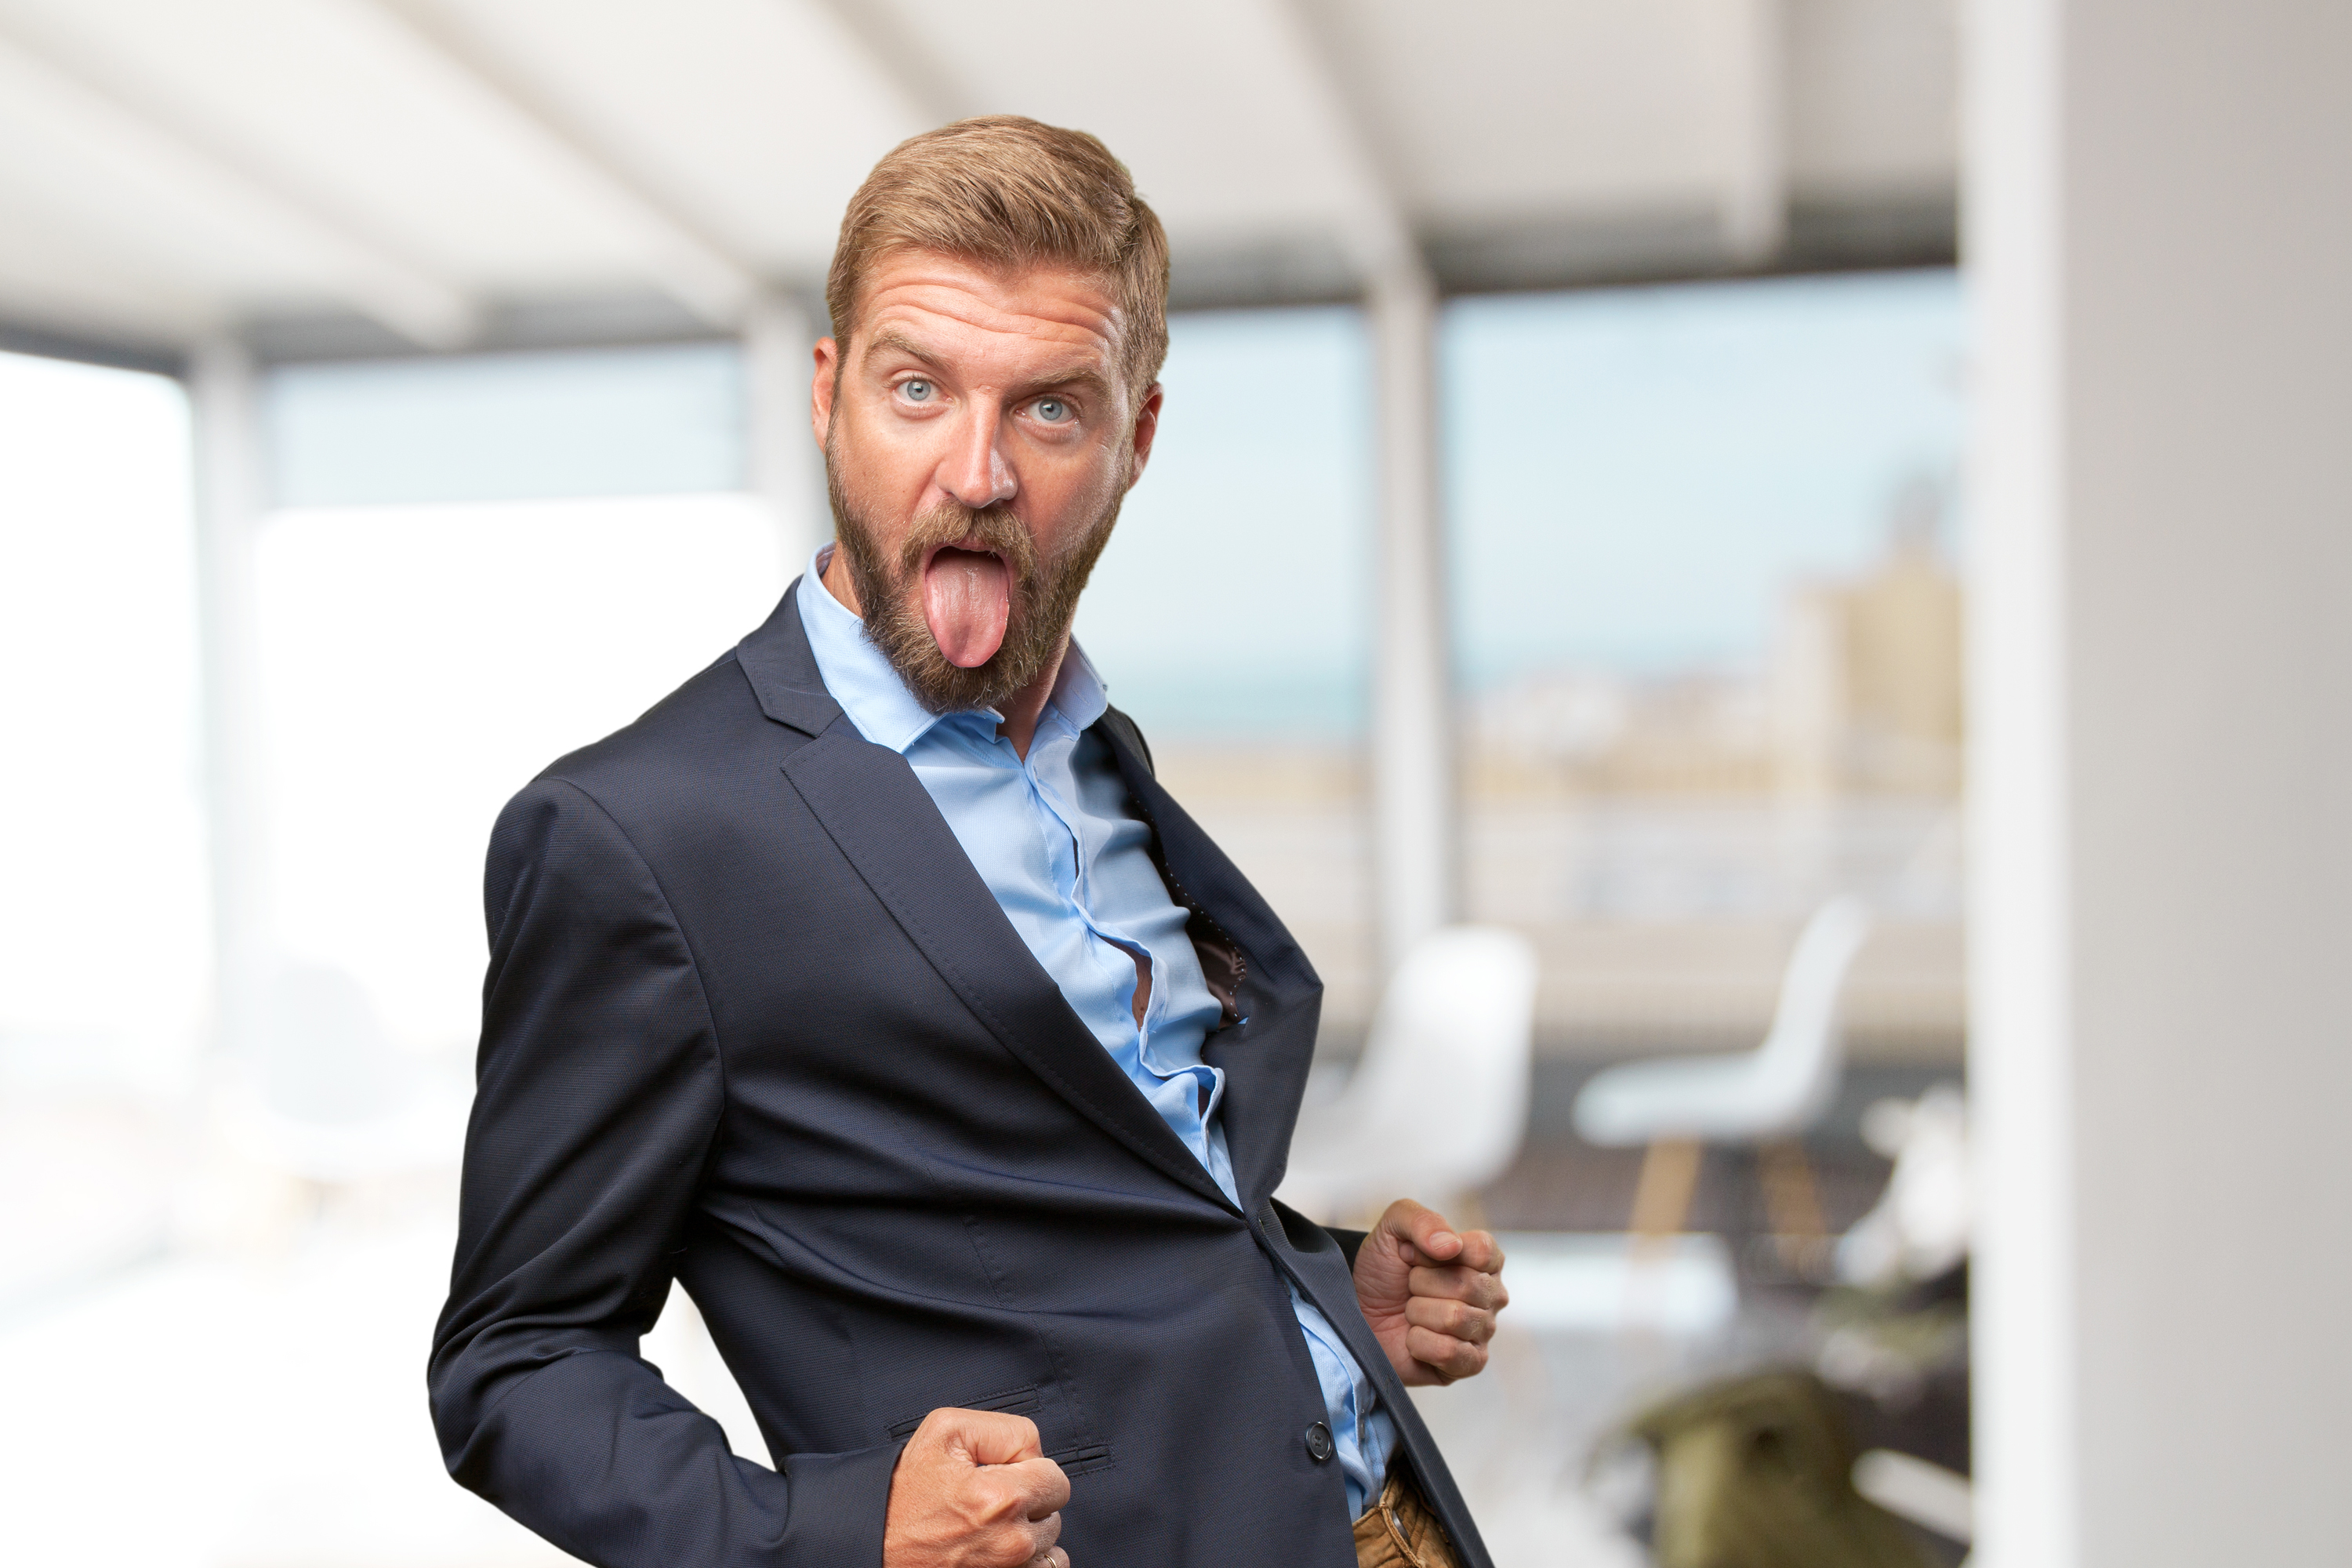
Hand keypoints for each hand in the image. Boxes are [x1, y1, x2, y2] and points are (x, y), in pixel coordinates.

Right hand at [883, 1407, 1070, 1567]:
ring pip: (1049, 1542)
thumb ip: (1006, 1431)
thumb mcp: (946, 1430)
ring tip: (986, 1525)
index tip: (996, 1474)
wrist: (872, 1541)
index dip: (1026, 1468)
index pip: (1055, 1476)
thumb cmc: (904, 1490)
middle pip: (1054, 1510)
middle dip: (1028, 1498)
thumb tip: (1036, 1453)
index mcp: (1001, 1500)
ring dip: (1027, 1531)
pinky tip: (995, 1548)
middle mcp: (1011, 1543)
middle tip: (986, 1498)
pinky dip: (1027, 1559)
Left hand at [1352, 1198, 1508, 1385]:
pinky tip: (1414, 1338)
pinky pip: (1451, 1353)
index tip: (1412, 1256)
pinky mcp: (1470, 1364)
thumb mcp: (1392, 1229)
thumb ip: (1421, 1220)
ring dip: (1418, 1313)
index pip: (1482, 1251)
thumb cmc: (1382, 1271)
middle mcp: (1491, 1294)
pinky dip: (1420, 1344)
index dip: (1435, 1253)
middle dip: (1421, 1284)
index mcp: (1483, 1258)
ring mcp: (1483, 1330)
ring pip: (1456, 1318)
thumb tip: (1450, 1246)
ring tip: (1410, 1312)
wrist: (1357, 1312)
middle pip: (1467, 1285)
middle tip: (1408, 1287)